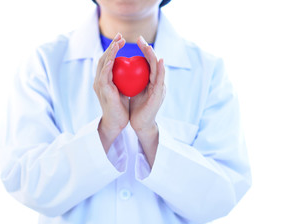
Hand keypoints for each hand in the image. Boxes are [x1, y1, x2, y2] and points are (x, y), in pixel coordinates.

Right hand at [94, 33, 126, 152]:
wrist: (116, 122)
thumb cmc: (121, 108)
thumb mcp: (123, 90)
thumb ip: (124, 80)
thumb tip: (132, 70)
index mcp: (104, 80)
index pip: (108, 60)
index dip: (114, 49)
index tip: (122, 40)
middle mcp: (99, 80)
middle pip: (104, 58)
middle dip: (111, 46)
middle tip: (120, 36)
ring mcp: (99, 84)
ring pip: (103, 63)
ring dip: (110, 51)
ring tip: (117, 42)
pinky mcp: (102, 89)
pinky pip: (104, 73)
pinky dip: (109, 63)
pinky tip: (115, 56)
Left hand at [129, 36, 165, 166]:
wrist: (140, 124)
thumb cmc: (136, 108)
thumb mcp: (134, 90)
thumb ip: (132, 80)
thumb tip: (123, 68)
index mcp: (151, 81)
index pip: (147, 62)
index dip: (143, 51)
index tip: (136, 41)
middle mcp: (157, 82)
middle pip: (153, 62)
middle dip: (148, 49)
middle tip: (141, 39)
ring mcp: (160, 88)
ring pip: (158, 69)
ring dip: (154, 56)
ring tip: (148, 46)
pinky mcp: (159, 95)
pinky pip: (160, 80)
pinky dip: (160, 69)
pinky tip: (159, 60)